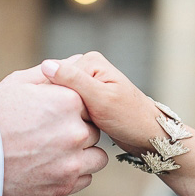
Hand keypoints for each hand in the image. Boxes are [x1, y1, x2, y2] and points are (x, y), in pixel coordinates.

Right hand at [0, 64, 107, 195]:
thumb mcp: (18, 84)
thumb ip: (51, 74)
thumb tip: (73, 62)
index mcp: (69, 102)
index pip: (91, 104)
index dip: (77, 111)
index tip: (60, 116)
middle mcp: (76, 131)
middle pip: (94, 130)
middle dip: (79, 132)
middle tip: (52, 136)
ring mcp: (72, 161)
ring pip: (97, 157)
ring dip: (83, 155)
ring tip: (57, 154)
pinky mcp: (65, 185)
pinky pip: (86, 178)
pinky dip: (73, 174)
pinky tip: (52, 168)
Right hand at [40, 52, 162, 155]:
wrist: (148, 135)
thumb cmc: (129, 118)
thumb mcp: (100, 99)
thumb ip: (74, 81)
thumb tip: (46, 65)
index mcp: (89, 61)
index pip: (55, 75)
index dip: (53, 97)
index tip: (60, 115)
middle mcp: (87, 68)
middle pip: (56, 86)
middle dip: (58, 105)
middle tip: (68, 123)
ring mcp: (87, 83)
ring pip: (60, 98)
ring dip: (61, 112)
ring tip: (70, 126)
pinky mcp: (87, 98)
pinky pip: (67, 106)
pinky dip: (67, 116)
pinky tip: (71, 127)